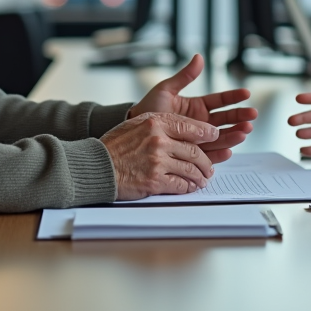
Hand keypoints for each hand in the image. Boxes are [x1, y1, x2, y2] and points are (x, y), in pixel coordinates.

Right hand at [101, 112, 218, 199]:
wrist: (96, 166)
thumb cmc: (114, 146)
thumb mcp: (136, 124)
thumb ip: (159, 124)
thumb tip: (182, 128)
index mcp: (155, 122)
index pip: (190, 126)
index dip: (206, 133)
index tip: (215, 136)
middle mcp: (159, 140)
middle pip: (195, 150)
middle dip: (206, 160)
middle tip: (209, 166)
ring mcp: (158, 161)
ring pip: (191, 168)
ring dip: (200, 176)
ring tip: (203, 178)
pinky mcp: (155, 181)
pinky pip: (181, 185)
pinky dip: (189, 187)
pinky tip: (191, 187)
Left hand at [127, 54, 255, 164]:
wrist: (133, 133)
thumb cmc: (148, 110)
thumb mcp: (166, 89)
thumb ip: (184, 76)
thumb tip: (199, 57)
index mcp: (197, 107)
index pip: (220, 101)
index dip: (234, 97)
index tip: (247, 93)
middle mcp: (201, 123)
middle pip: (226, 120)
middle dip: (240, 117)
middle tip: (252, 115)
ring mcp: (198, 139)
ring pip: (222, 137)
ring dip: (235, 134)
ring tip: (245, 131)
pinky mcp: (193, 154)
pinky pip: (210, 154)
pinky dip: (220, 153)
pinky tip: (229, 149)